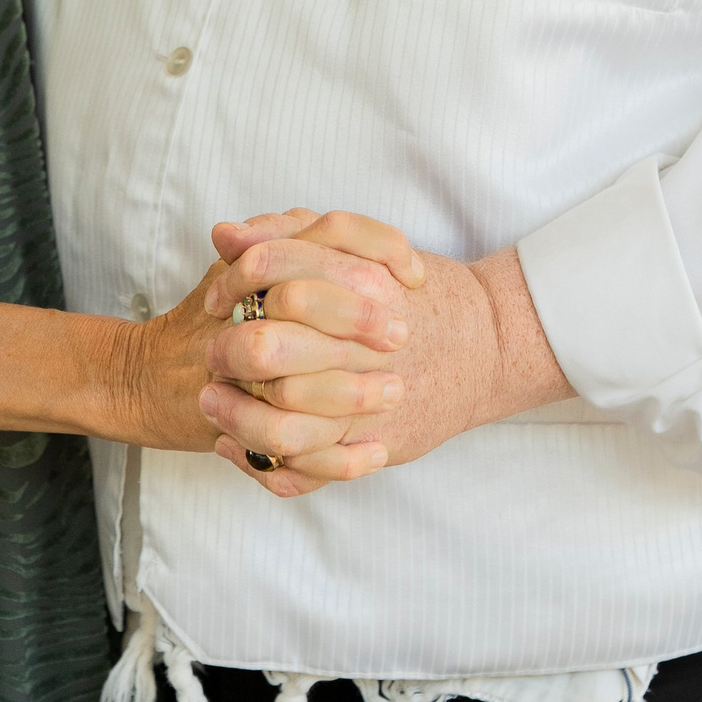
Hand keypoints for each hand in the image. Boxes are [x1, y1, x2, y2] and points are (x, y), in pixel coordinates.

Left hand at [202, 214, 568, 488]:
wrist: (488, 343)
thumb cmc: (415, 293)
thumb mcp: (360, 249)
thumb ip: (292, 234)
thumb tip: (222, 233)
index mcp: (358, 278)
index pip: (270, 269)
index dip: (232, 281)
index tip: (216, 297)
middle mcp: (362, 340)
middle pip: (268, 346)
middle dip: (228, 350)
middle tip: (212, 350)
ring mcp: (370, 398)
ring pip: (282, 421)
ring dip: (235, 414)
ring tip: (212, 402)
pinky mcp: (377, 442)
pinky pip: (306, 467)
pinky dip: (262, 461)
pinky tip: (236, 445)